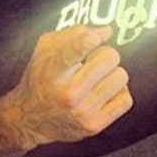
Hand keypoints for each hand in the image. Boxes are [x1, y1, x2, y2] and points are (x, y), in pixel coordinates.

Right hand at [6, 24, 131, 147]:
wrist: (30, 118)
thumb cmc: (40, 78)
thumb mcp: (46, 48)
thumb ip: (74, 32)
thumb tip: (105, 31)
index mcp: (53, 70)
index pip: (73, 51)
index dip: (88, 40)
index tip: (96, 36)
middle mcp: (68, 92)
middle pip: (108, 58)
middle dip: (104, 53)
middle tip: (94, 59)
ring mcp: (83, 111)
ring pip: (120, 77)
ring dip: (111, 73)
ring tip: (98, 77)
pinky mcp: (95, 126)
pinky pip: (126, 99)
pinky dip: (118, 92)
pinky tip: (104, 91)